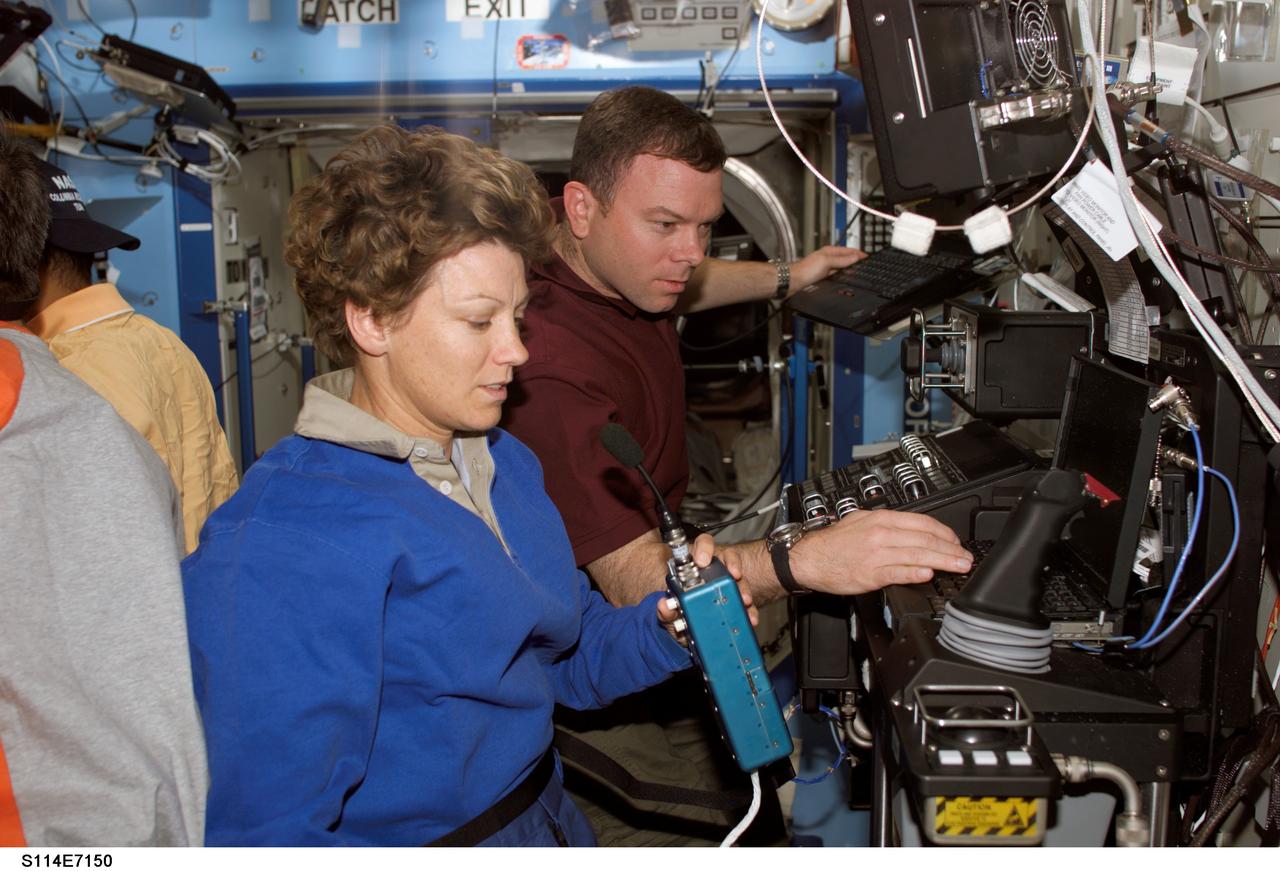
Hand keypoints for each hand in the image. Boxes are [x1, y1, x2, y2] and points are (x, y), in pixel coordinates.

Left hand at [655, 534, 759, 628]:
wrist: (688, 634)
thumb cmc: (679, 615)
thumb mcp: (671, 614)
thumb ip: (665, 611)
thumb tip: (664, 606)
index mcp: (694, 567)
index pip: (702, 545)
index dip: (704, 548)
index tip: (702, 560)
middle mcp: (712, 572)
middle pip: (726, 560)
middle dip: (733, 568)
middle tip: (734, 577)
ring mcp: (725, 585)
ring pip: (739, 580)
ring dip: (744, 589)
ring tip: (745, 601)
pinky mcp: (735, 601)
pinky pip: (746, 602)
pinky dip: (750, 610)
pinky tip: (750, 618)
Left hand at [787, 246, 866, 294]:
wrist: (793, 281)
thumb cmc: (805, 270)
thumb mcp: (826, 262)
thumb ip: (841, 260)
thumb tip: (855, 258)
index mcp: (829, 251)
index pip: (849, 251)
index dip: (859, 253)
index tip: (868, 257)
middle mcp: (828, 258)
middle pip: (846, 259)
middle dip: (856, 261)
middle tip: (866, 264)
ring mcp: (826, 268)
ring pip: (842, 268)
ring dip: (850, 269)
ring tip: (858, 271)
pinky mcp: (823, 277)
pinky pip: (837, 275)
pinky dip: (843, 277)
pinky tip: (845, 280)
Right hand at [790, 510, 972, 595]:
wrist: (808, 558)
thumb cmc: (833, 543)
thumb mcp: (861, 522)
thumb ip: (886, 526)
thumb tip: (912, 532)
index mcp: (880, 519)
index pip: (922, 523)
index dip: (945, 533)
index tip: (956, 543)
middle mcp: (880, 534)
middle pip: (925, 540)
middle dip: (951, 550)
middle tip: (966, 558)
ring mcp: (876, 554)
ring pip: (917, 555)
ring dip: (943, 562)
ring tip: (958, 567)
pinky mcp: (870, 574)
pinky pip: (898, 572)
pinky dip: (915, 572)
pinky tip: (928, 574)